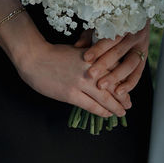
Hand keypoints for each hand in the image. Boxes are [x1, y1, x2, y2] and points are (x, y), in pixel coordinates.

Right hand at [12, 40, 127, 117]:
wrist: (34, 58)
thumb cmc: (53, 53)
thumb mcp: (76, 48)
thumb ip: (90, 51)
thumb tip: (100, 51)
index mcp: (93, 57)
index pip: (115, 70)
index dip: (124, 81)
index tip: (128, 88)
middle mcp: (90, 69)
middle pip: (113, 85)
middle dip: (123, 96)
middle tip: (129, 104)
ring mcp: (81, 82)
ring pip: (104, 98)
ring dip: (115, 107)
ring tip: (122, 112)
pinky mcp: (71, 94)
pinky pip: (91, 105)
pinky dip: (101, 111)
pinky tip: (107, 114)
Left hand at [84, 25, 149, 103]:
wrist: (137, 18)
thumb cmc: (112, 24)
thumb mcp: (100, 26)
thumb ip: (89, 36)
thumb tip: (77, 46)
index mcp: (123, 25)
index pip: (109, 38)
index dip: (98, 48)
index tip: (85, 57)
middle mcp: (134, 36)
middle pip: (119, 52)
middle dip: (104, 64)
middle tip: (91, 74)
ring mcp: (141, 47)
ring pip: (129, 64)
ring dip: (115, 76)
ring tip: (102, 86)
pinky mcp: (144, 59)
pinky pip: (137, 73)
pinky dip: (129, 84)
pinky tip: (119, 92)